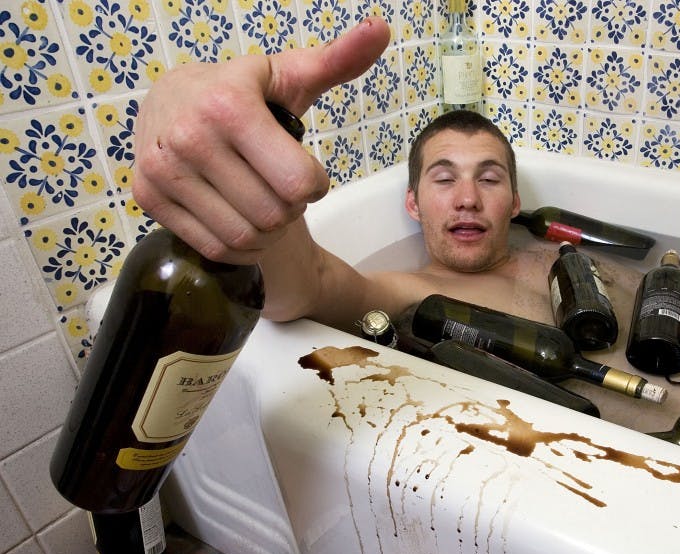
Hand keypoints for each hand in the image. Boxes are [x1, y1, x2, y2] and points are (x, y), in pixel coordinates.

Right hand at [133, 18, 390, 263]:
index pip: (298, 182)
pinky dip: (241, 247)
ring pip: (245, 236)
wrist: (168, 99)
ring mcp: (163, 170)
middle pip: (274, 214)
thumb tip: (380, 29)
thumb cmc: (241, 91)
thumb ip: (338, 59)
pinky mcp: (148, 197)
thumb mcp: (289, 74)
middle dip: (291, 208)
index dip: (315, 185)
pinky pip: (216, 248)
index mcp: (230, 106)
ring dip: (268, 231)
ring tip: (263, 204)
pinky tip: (244, 222)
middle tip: (282, 188)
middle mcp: (190, 137)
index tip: (307, 171)